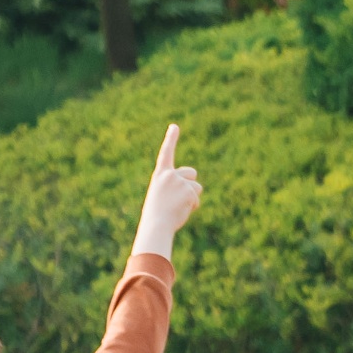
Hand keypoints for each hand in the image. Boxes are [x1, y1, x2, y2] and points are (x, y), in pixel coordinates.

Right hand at [132, 124, 202, 256]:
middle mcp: (170, 175)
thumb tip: (190, 191)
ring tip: (177, 207)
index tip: (174, 126)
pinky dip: (192, 207)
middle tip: (178, 198)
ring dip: (191, 198)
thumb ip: (172, 188)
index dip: (170, 139)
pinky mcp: (189, 191)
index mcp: (160, 175)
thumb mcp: (160, 197)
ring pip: (196, 187)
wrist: (156, 225)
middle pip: (191, 173)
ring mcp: (180, 182)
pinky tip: (180, 211)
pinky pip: (197, 199)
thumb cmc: (156, 215)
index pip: (166, 153)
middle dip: (191, 183)